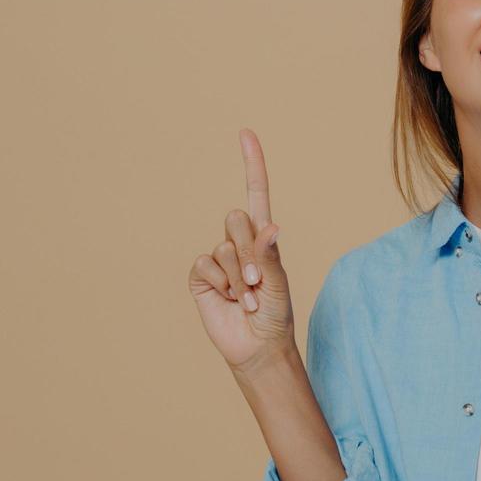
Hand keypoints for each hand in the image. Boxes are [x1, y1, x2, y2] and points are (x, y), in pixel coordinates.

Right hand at [187, 128, 295, 374]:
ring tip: (248, 298)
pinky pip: (205, 264)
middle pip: (235, 219)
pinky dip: (220, 284)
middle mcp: (240, 243)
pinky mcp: (201, 276)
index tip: (245, 134)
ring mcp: (219, 259)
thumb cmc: (275, 314)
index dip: (252, 164)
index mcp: (263, 238)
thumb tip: (270, 226)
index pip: (256, 194)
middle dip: (249, 251)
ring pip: (223, 246)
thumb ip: (270, 256)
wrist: (257, 346)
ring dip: (239, 276)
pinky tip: (229, 299)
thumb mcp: (278, 284)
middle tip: (258, 282)